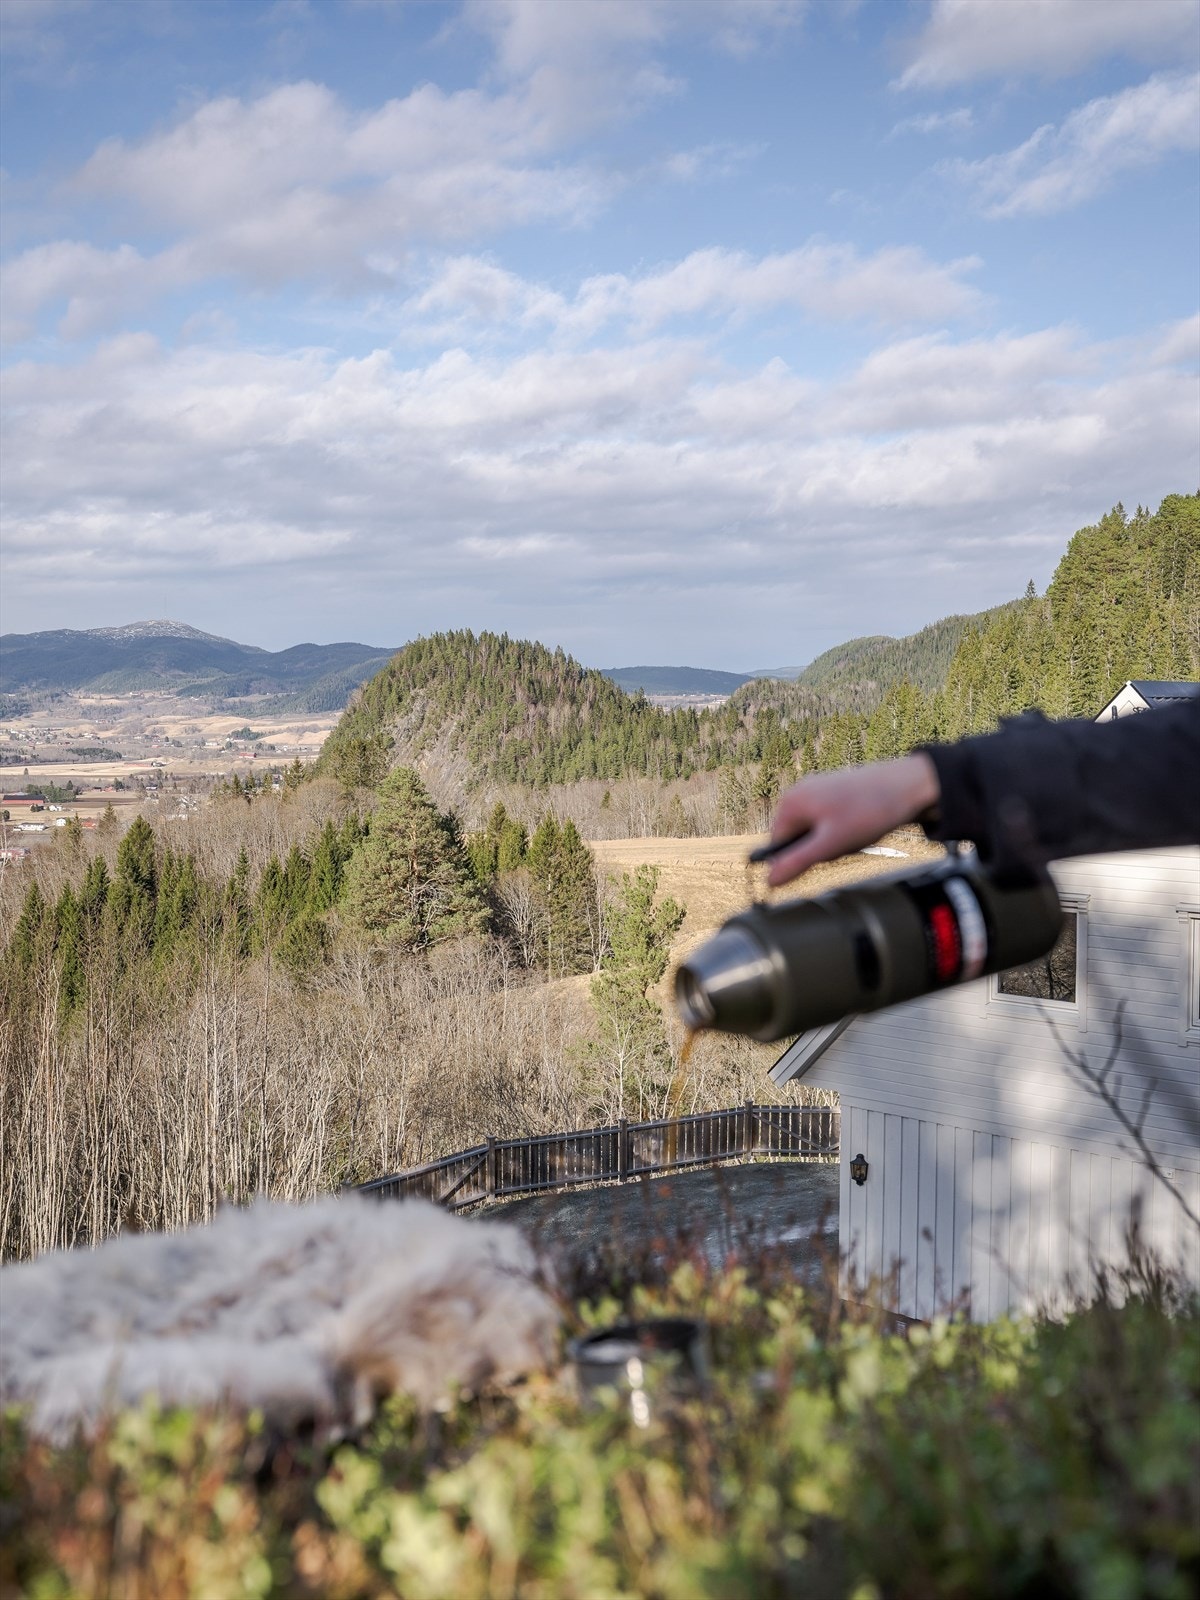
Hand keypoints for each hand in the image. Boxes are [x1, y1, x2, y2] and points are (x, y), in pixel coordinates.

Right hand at [764, 753, 940, 886]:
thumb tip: (769, 880)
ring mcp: (818, 791)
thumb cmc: (870, 810)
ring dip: (836, 842)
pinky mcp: (835, 793)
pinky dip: (845, 831)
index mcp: (791, 802)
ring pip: (817, 833)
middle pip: (799, 839)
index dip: (799, 859)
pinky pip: (831, 823)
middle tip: (845, 842)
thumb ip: (797, 862)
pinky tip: (862, 824)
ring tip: (857, 832)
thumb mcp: (830, 844)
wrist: (909, 785)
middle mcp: (800, 792)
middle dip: (821, 849)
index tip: (824, 857)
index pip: (777, 844)